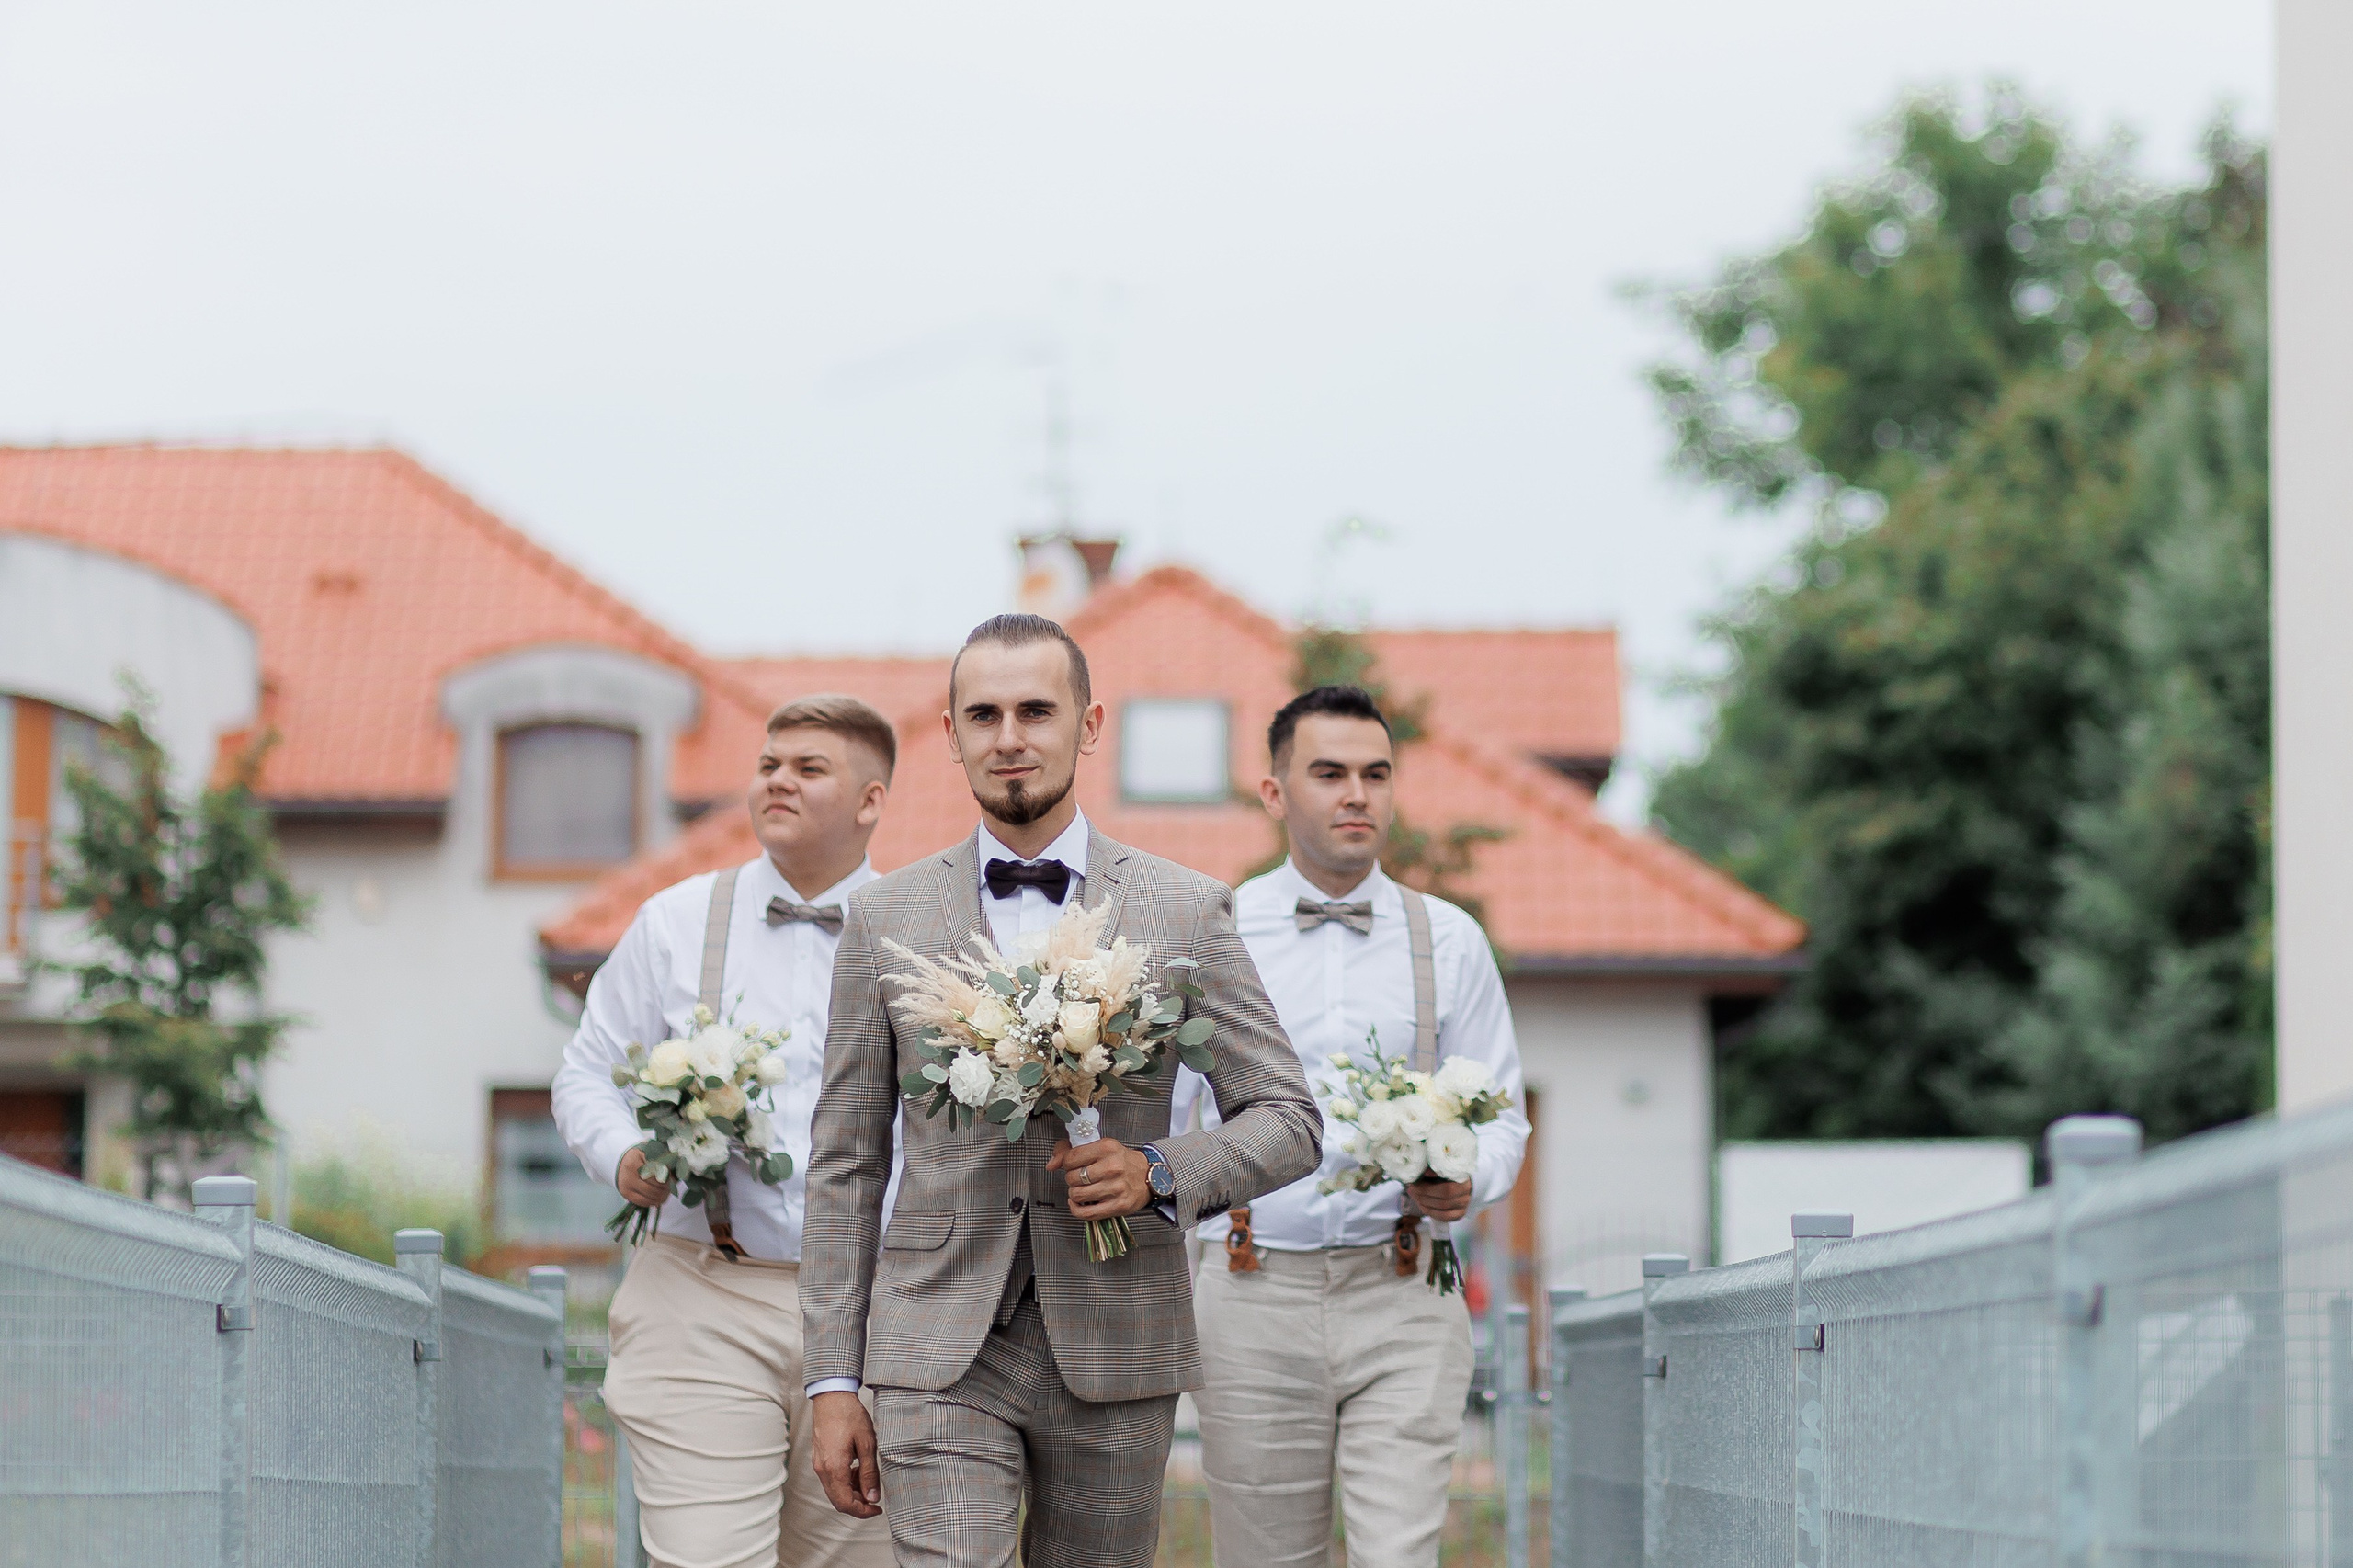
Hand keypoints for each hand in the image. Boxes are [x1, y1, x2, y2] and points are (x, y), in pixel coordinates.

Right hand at [616, 1147, 671, 1208]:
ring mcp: (627, 1182)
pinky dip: (653, 1202)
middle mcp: (630, 1170)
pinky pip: (643, 1201)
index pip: (659, 1170)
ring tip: (665, 1194)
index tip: (673, 1178)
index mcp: (638, 1157)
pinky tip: (658, 1199)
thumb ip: (664, 1162)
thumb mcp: (652, 1153)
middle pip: (656, 1184)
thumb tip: (676, 1178)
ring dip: (661, 1196)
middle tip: (671, 1188)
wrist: (622, 1162)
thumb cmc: (642, 1158)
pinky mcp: (625, 1193)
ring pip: (650, 1194)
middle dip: (666, 1188)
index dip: (669, 1176)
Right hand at [811, 1391, 883, 1516]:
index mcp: (834, 1468)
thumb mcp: (867, 1444)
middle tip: (875, 1496)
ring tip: (867, 1477)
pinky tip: (856, 1468)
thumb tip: (872, 1497)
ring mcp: (818, 1464)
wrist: (831, 1396)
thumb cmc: (849, 1415)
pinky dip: (845, 1481)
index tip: (877, 1508)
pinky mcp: (819, 1458)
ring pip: (834, 1491)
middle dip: (858, 1504)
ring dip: (852, 1491)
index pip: (845, 1503)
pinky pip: (831, 1479)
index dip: (862, 1511)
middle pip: (838, 1501)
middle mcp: (822, 1470)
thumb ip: (869, 1473)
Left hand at [1048, 1135, 1151, 1218]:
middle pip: (1072, 1177)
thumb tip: (1051, 1165)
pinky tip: (1079, 1203)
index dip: (1066, 1163)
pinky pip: (1085, 1212)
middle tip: (1080, 1178)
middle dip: (1071, 1179)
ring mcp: (1116, 1188)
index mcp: (1107, 1148)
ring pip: (1077, 1195)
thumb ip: (1070, 1150)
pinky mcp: (1118, 1206)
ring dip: (1075, 1193)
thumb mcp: (1100, 1147)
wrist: (1148, 1176)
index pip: (1071, 1158)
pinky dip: (1076, 1209)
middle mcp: (1112, 1167)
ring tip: (1082, 1189)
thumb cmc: (1121, 1161)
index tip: (1072, 1165)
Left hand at [1408, 1176, 1472, 1223]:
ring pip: (1443, 1209)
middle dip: (1424, 1194)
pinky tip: (1421, 1205)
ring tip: (1414, 1196)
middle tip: (1412, 1189)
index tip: (1415, 1183)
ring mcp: (1464, 1207)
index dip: (1429, 1187)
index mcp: (1464, 1181)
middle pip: (1444, 1199)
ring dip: (1425, 1203)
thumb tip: (1424, 1172)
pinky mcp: (1459, 1214)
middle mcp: (1466, 1195)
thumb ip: (1435, 1170)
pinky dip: (1430, 1212)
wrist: (1463, 1185)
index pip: (1447, 1188)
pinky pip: (1443, 1217)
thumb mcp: (1444, 1169)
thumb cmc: (1450, 1175)